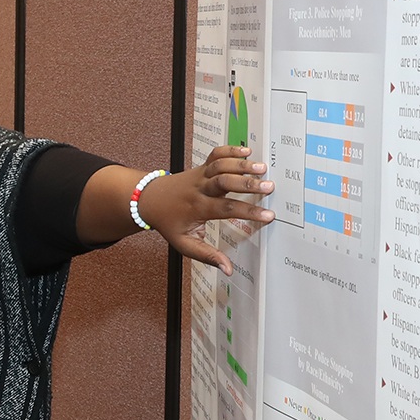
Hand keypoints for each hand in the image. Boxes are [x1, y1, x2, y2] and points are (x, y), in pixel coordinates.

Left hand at [137, 145, 275, 273]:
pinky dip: (230, 150)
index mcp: (198, 208)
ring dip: (241, 164)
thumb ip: (206, 255)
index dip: (248, 211)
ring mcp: (200, 175)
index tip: (268, 216)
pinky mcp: (201, 166)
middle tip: (269, 186)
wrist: (150, 200)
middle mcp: (200, 188)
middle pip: (224, 182)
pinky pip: (215, 154)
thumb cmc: (169, 223)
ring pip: (220, 165)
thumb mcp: (183, 243)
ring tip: (262, 168)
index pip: (226, 209)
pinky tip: (246, 152)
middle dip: (247, 183)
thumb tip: (227, 269)